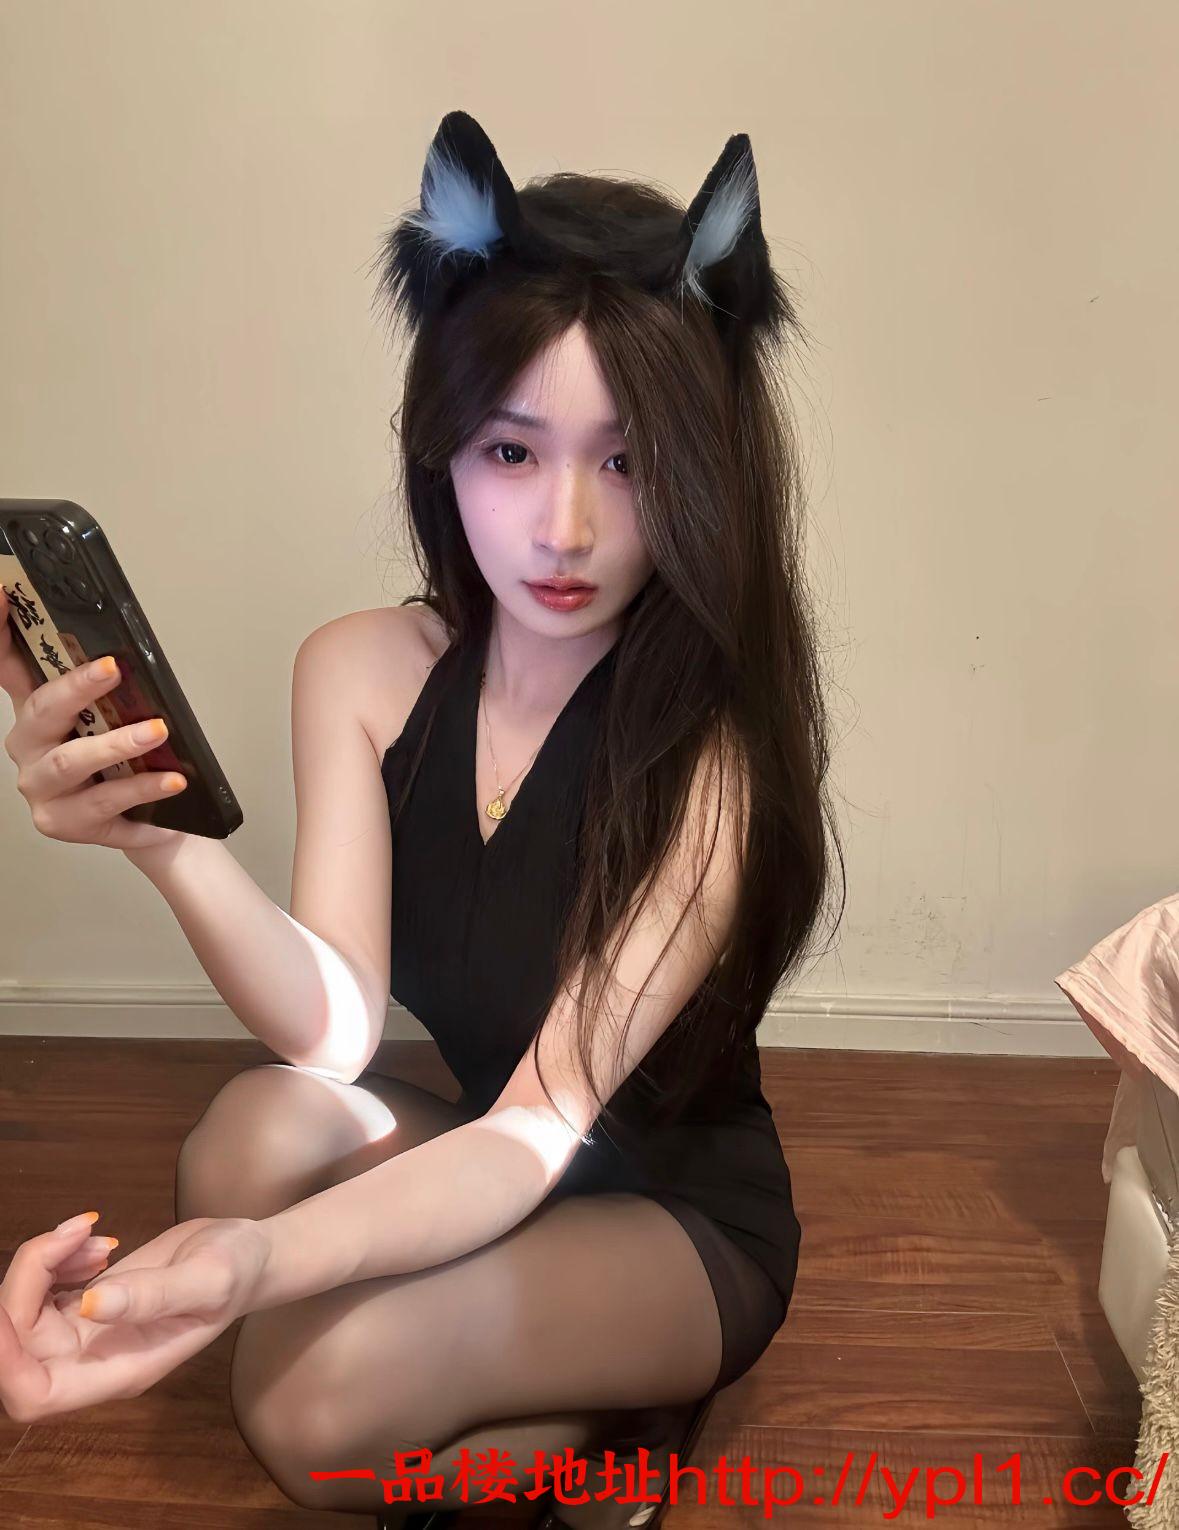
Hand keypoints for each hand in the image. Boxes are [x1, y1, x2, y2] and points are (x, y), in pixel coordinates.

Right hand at [0, 584, 188, 852]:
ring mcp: (44, 791)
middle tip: (112, 668)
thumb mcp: (108, 719)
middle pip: (42, 712)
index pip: (7, 667)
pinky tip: (174, 787)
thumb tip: (125, 649)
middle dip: (76, 688)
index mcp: (35, 715)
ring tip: (158, 732)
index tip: (3, 595)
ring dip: (116, 744)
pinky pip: (108, 810)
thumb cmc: (118, 762)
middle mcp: (29, 750)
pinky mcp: (68, 825)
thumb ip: (106, 689)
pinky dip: (144, 797)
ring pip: (73, 764)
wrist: (138, 824)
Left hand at [0, 1213, 270, 1422]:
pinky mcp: (84, 1305)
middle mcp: (95, 1359)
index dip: (5, 1360)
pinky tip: (92, 1239)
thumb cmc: (238, 1271)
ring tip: (91, 1232)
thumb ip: (154, 1296)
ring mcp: (86, 1333)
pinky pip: (39, 1290)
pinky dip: (52, 1258)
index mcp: (122, 1369)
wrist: (248, 1254)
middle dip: (25, 1285)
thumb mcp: (209, 1278)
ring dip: (40, 1265)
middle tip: (69, 1235)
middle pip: (18, 1346)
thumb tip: (90, 1305)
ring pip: (22, 1313)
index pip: (35, 1394)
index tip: (9, 1308)